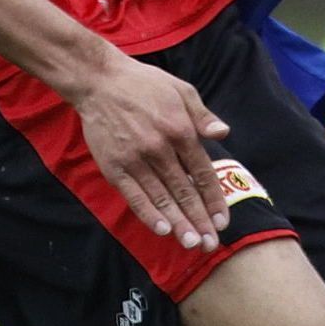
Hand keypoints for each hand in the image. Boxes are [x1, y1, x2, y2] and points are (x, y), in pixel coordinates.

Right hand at [72, 51, 233, 250]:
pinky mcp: (114, 166)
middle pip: (184, 190)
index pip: (202, 172)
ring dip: (178, 223)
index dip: (213, 199)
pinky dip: (148, 214)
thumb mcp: (181, 90)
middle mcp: (160, 147)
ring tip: (191, 244)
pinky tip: (162, 230)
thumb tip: (223, 133)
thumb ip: (202, 115)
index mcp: (180, 128)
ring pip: (161, 198)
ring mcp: (136, 159)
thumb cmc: (145, 84)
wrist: (100, 81)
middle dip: (199, 220)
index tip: (222, 221)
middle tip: (210, 244)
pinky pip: (134, 196)